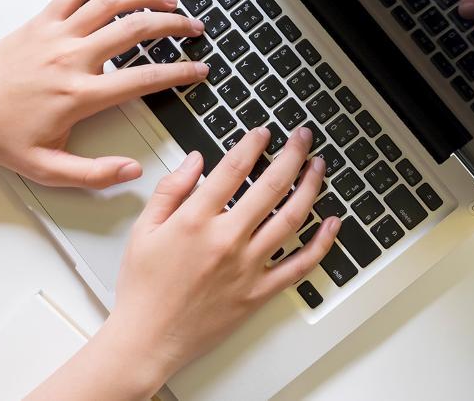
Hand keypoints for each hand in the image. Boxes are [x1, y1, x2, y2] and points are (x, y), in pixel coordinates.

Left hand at [0, 0, 208, 187]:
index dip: (179, 72)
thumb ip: (94, 174)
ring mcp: (56, 35)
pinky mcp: (41, 22)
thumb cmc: (1, 136)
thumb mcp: (48, 168)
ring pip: (109, 3)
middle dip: (173, 25)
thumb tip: (132, 170)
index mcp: (79, 95)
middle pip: (134, 30)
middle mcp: (71, 59)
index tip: (198, 70)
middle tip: (194, 28)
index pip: (143, 78)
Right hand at [29, 127, 339, 399]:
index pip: (233, 169)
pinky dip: (320, 244)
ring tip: (319, 168)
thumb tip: (194, 161)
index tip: (263, 133)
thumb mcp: (143, 229)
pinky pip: (298, 266)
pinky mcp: (258, 293)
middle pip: (271, 187)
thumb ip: (170, 190)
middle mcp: (226, 240)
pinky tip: (331, 224)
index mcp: (195, 220)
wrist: (147, 339)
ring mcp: (246, 267)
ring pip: (290, 220)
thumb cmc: (142, 287)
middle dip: (292, 155)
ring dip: (310, 188)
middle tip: (303, 138)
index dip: (253, 145)